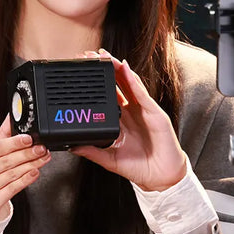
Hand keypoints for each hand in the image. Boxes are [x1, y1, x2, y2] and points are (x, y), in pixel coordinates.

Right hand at [0, 114, 50, 222]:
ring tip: (42, 159)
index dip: (14, 143)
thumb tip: (11, 118)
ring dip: (30, 165)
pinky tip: (34, 172)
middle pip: (5, 162)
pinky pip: (12, 189)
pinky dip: (26, 180)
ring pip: (11, 175)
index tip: (29, 138)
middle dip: (27, 154)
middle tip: (41, 148)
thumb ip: (0, 139)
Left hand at [72, 50, 187, 192]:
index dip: (96, 82)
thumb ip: (92, 151)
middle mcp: (132, 111)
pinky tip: (126, 71)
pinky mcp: (155, 114)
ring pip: (129, 83)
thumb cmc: (139, 167)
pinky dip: (134, 82)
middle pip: (117, 84)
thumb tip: (72, 146)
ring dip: (118, 68)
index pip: (107, 95)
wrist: (160, 178)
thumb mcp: (109, 159)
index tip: (82, 72)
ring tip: (106, 56)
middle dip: (105, 69)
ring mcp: (144, 110)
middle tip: (90, 56)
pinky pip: (142, 95)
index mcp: (121, 119)